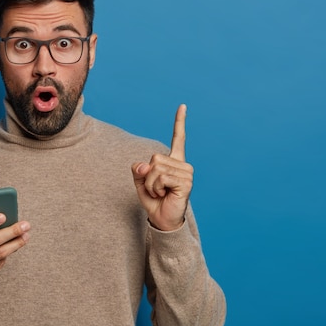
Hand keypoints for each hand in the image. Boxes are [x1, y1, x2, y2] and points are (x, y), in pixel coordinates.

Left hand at [131, 104, 193, 230]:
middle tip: (155, 189)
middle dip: (147, 176)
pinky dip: (155, 188)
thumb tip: (145, 165)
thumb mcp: (140, 182)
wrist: (163, 220)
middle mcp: (182, 165)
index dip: (179, 122)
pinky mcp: (185, 183)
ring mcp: (186, 173)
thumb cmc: (154, 200)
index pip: (178, 138)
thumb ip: (138, 170)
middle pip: (154, 158)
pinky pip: (160, 178)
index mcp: (173, 161)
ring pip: (155, 169)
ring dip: (150, 184)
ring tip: (159, 192)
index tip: (183, 105)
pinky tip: (164, 195)